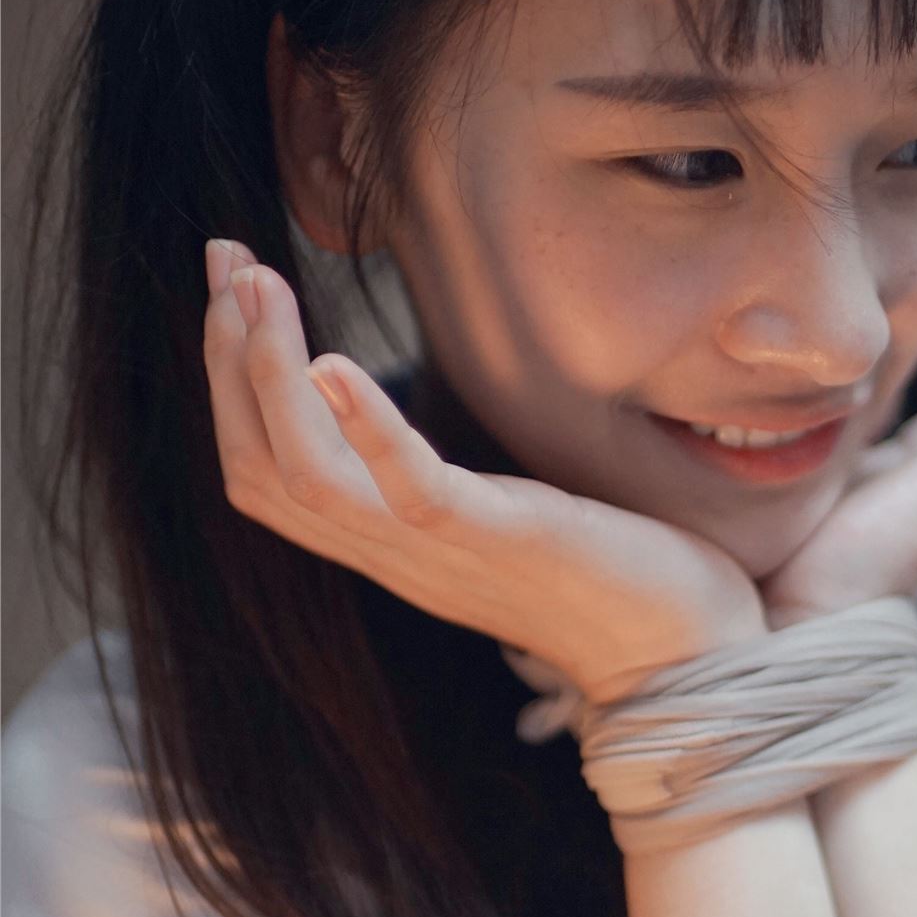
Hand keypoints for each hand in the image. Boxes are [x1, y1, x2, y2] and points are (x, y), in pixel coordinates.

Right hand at [202, 241, 765, 704]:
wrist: (691, 656)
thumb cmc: (611, 574)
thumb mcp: (504, 515)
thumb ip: (446, 478)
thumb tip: (418, 408)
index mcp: (390, 547)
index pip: (265, 472)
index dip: (232, 379)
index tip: (232, 286)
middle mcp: (397, 557)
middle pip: (261, 470)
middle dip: (230, 357)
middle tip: (226, 260)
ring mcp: (444, 555)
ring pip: (308, 479)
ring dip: (270, 376)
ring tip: (262, 287)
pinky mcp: (505, 543)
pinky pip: (411, 493)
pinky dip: (367, 429)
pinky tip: (335, 363)